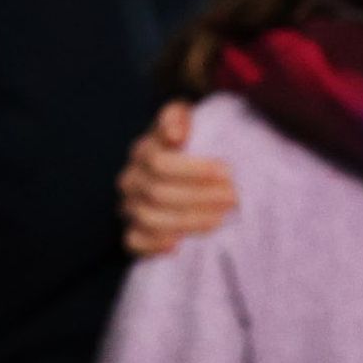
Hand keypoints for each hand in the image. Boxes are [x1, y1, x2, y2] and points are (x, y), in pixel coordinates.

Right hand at [120, 100, 242, 256]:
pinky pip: (132, 241)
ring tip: (220, 218)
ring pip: (149, 218)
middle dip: (199, 196)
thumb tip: (175, 133)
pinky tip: (178, 245)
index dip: (193, 169)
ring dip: (187, 220)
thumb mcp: (188, 121)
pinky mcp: (133, 231)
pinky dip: (152, 245)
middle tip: (233, 198)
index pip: (159, 162)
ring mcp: (129, 205)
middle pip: (157, 192)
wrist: (183, 170)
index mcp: (142, 150)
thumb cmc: (191, 143)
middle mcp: (131, 178)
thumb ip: (178, 117)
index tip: (227, 171)